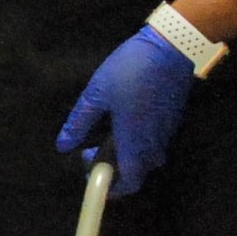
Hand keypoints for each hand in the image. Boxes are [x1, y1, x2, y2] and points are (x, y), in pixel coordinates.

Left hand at [56, 26, 196, 192]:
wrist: (173, 46)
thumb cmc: (131, 70)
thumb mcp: (97, 93)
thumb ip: (80, 122)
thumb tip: (63, 146)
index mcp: (135, 141)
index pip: (131, 181)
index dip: (114, 189)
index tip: (94, 178)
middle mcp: (154, 141)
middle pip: (139, 171)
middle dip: (115, 169)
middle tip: (92, 151)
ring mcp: (167, 130)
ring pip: (148, 156)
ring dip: (127, 155)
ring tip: (106, 134)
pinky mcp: (173, 117)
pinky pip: (156, 141)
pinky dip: (139, 141)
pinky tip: (124, 121)